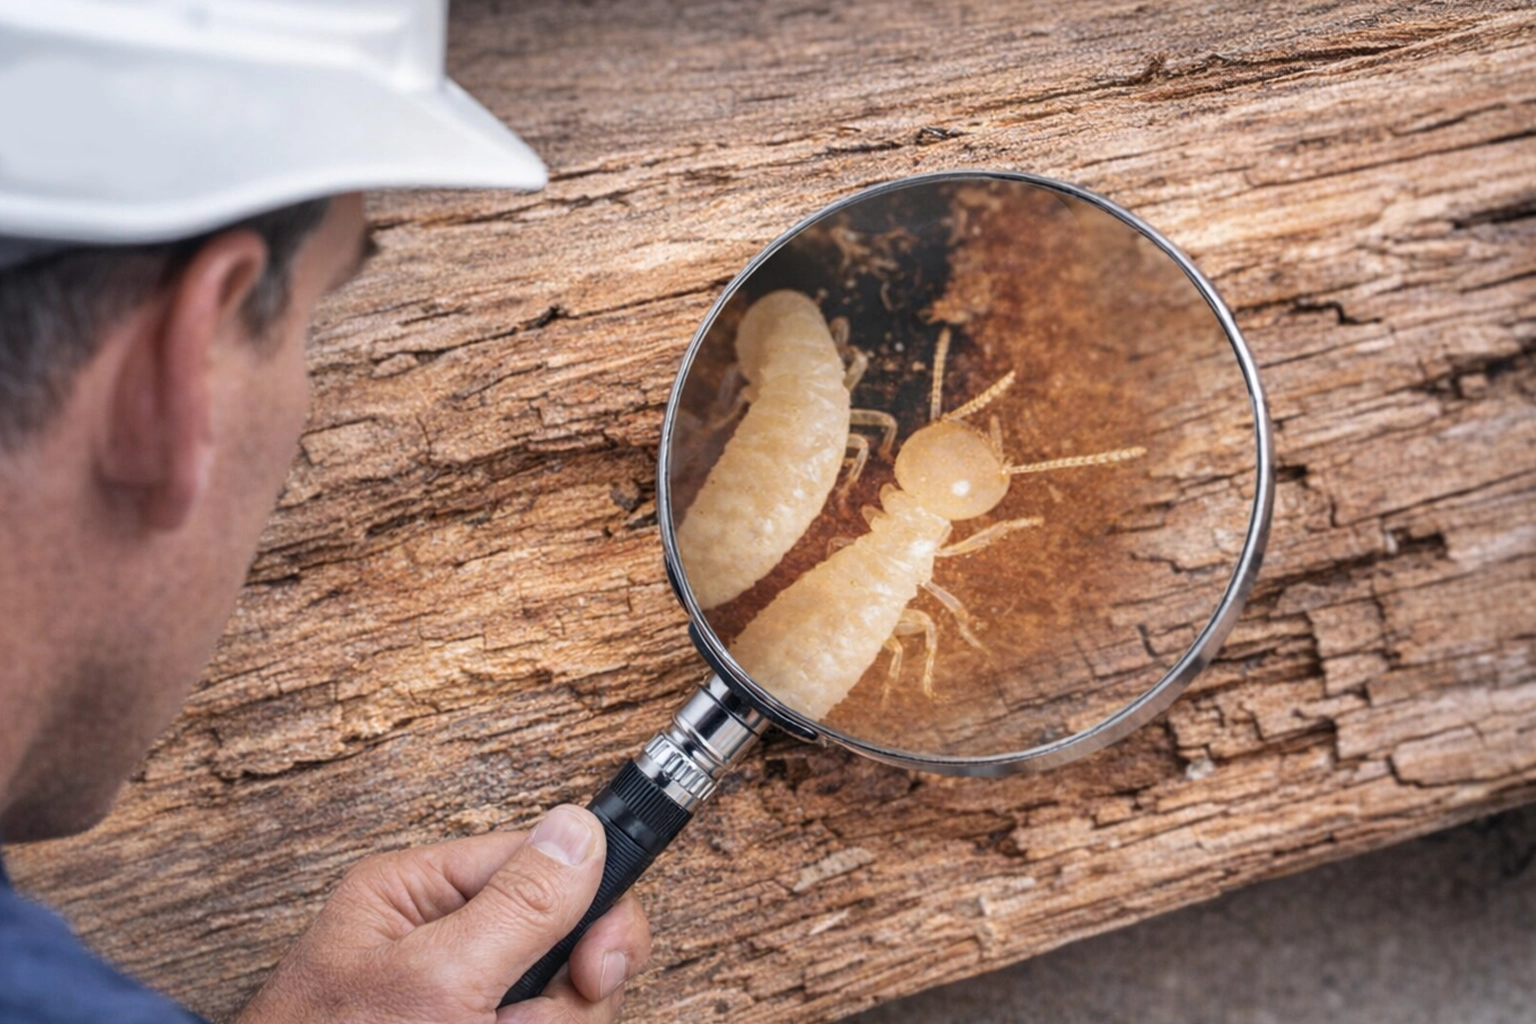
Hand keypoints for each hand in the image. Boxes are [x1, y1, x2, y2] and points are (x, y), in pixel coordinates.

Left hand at [234, 805, 650, 1023]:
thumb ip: (517, 906)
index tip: (600, 964)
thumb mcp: (437, 981)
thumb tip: (579, 828)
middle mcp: (439, 941)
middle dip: (560, 995)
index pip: (539, 862)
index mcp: (417, 895)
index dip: (587, 908)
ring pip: (557, 1002)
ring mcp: (455, 1000)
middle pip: (562, 938)